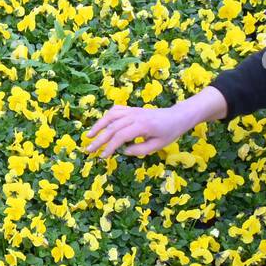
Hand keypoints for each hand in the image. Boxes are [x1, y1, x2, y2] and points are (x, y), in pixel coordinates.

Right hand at [84, 87, 227, 159]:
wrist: (177, 116)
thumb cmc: (169, 132)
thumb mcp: (158, 145)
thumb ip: (140, 150)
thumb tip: (124, 151)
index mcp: (143, 126)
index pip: (120, 136)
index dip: (109, 147)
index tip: (102, 156)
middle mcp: (135, 116)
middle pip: (112, 127)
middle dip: (99, 139)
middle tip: (89, 150)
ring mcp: (133, 110)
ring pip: (111, 116)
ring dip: (98, 126)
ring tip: (89, 136)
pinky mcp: (132, 109)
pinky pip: (116, 110)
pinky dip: (106, 117)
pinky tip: (100, 126)